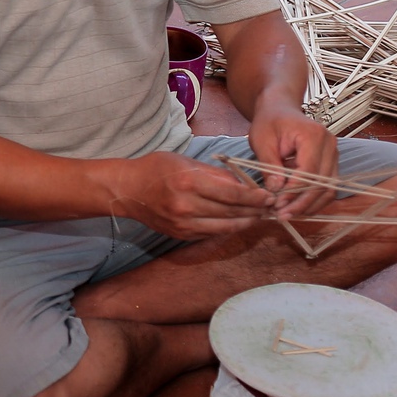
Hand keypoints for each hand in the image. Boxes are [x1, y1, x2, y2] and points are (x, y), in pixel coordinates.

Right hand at [108, 151, 275, 239]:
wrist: (127, 190)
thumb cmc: (155, 169)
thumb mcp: (185, 161)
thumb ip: (215, 174)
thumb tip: (243, 185)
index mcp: (189, 182)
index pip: (232, 194)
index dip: (254, 197)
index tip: (268, 196)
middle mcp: (187, 206)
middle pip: (232, 212)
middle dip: (254, 210)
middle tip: (269, 207)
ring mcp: (183, 224)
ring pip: (225, 227)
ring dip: (245, 222)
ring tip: (257, 216)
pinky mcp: (181, 235)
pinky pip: (212, 233)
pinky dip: (227, 228)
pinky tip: (236, 221)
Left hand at [247, 103, 341, 217]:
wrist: (280, 109)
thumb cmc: (269, 121)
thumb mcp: (262, 140)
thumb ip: (269, 165)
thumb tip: (275, 191)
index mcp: (314, 135)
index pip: (309, 171)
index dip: (294, 192)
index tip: (277, 205)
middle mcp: (330, 145)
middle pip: (322, 183)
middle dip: (301, 203)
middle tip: (281, 215)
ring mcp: (334, 155)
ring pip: (328, 189)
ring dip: (309, 205)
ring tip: (288, 215)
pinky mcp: (331, 163)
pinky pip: (326, 187)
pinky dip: (313, 199)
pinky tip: (296, 207)